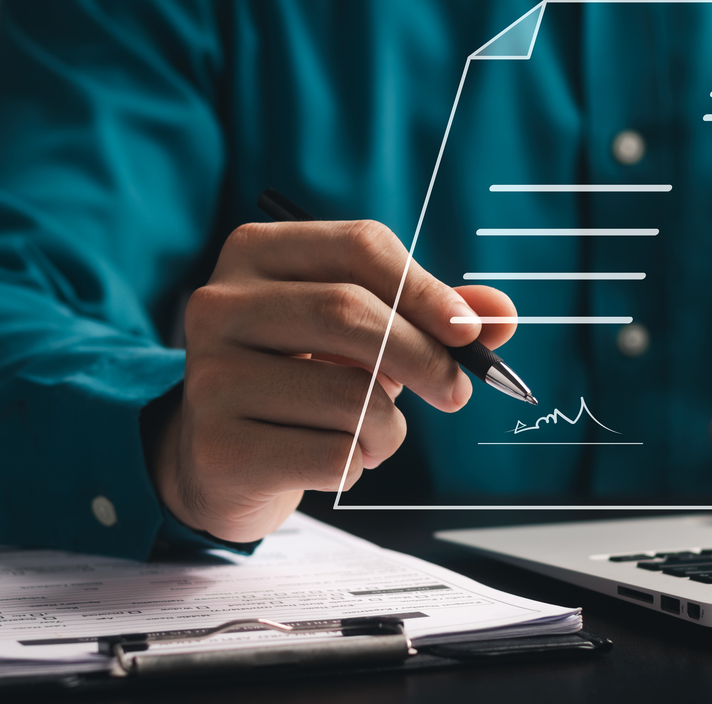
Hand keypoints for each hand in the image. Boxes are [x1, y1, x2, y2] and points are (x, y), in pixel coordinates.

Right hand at [146, 219, 515, 542]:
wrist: (222, 458)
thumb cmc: (302, 378)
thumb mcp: (361, 334)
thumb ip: (429, 316)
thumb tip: (502, 315)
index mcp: (256, 253)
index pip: (358, 245)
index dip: (426, 288)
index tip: (469, 332)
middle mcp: (220, 304)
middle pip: (347, 311)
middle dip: (422, 356)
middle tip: (457, 392)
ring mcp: (210, 376)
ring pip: (347, 394)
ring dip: (388, 427)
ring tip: (375, 436)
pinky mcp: (218, 446)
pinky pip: (330, 456)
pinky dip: (357, 465)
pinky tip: (333, 461)